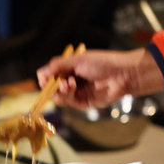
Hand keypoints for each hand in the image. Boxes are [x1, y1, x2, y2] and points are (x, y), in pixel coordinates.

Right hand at [36, 48, 163, 109]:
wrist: (123, 74)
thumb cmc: (103, 63)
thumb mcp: (77, 60)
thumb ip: (57, 66)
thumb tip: (39, 74)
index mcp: (70, 69)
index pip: (50, 76)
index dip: (45, 79)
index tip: (45, 78)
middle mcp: (71, 81)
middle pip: (52, 88)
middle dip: (53, 86)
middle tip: (60, 82)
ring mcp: (77, 92)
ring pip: (59, 97)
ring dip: (60, 91)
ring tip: (69, 84)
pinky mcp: (84, 103)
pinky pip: (69, 103)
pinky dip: (68, 96)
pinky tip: (73, 88)